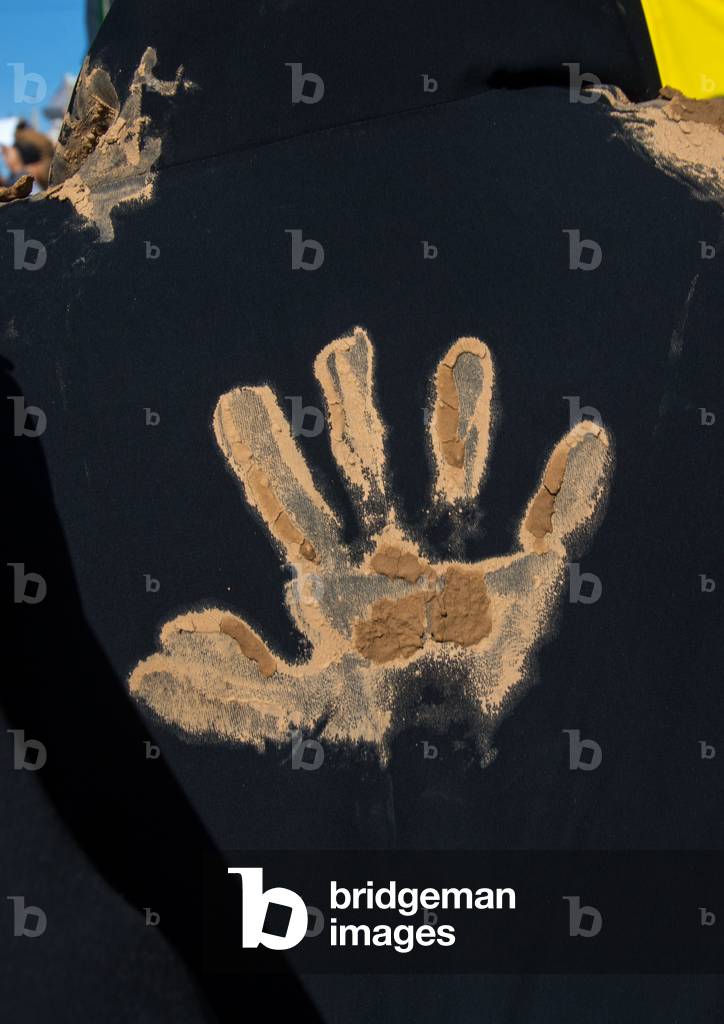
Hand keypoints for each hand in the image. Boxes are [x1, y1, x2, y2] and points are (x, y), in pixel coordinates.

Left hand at [130, 329, 610, 759]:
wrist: (453, 763)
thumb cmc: (376, 734)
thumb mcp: (294, 718)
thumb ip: (229, 693)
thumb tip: (158, 650)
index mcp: (338, 576)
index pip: (292, 504)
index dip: (265, 452)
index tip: (235, 397)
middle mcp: (393, 554)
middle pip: (367, 466)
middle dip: (354, 406)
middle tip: (340, 347)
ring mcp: (459, 557)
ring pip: (459, 471)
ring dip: (463, 415)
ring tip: (468, 349)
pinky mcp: (524, 578)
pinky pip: (554, 522)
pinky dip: (573, 488)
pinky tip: (585, 440)